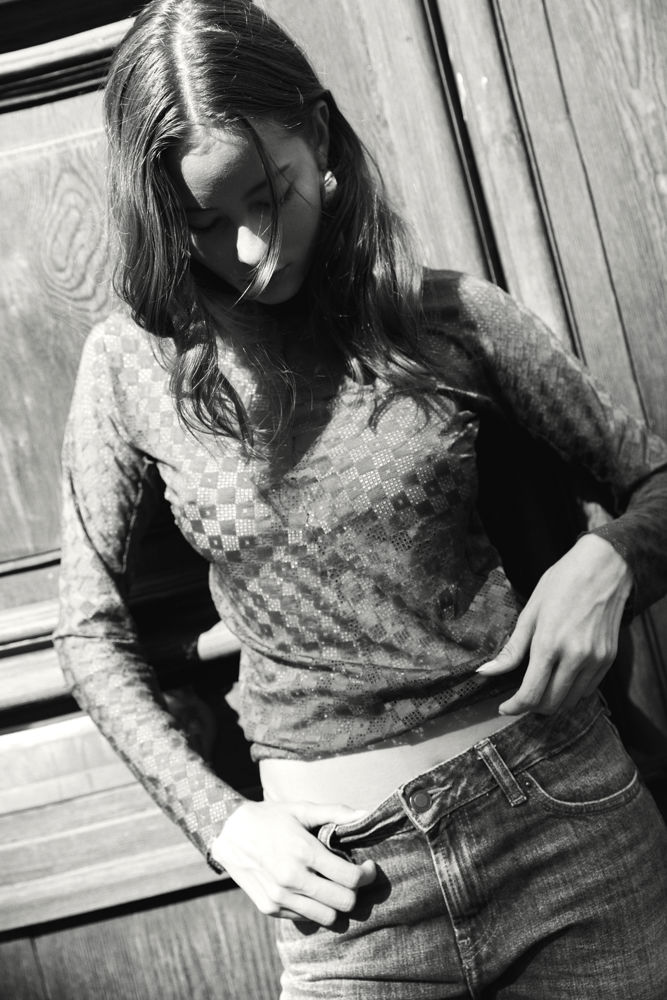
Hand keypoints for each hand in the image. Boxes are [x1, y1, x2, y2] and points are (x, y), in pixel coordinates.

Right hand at [209, 799, 376, 924]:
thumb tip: (366, 814)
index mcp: (303, 852)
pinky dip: (315, 907)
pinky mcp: (269, 908)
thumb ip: (336, 812)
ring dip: (336, 904)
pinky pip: (305, 918)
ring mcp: (279, 897)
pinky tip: (312, 889)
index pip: (350, 878)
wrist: (228, 833)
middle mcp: (291, 879)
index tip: (368, 867)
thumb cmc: (270, 818)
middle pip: (344, 903)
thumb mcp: (301, 809)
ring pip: (327, 918)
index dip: (367, 875)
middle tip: (354, 878)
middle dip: (356, 891)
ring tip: (335, 886)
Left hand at [476, 534, 632, 714]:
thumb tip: (485, 672)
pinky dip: (572, 691)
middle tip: (520, 697)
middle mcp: (575, 657)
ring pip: (571, 701)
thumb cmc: (561, 584)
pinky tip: (561, 677)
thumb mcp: (530, 613)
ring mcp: (595, 660)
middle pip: (551, 704)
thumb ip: (511, 649)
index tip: (505, 708)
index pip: (531, 694)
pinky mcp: (608, 659)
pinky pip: (588, 690)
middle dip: (532, 706)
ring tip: (541, 687)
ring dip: (553, 701)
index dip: (515, 707)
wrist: (603, 568)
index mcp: (549, 644)